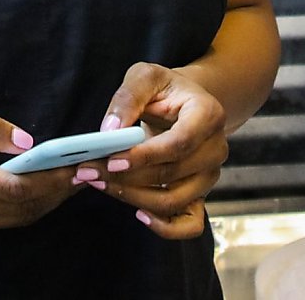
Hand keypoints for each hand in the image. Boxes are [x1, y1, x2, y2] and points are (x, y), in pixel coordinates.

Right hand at [0, 95, 79, 238]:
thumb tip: (27, 140)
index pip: (13, 188)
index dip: (51, 179)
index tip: (81, 165)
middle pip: (21, 208)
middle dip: (61, 190)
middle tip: (94, 169)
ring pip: (17, 218)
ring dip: (51, 200)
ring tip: (80, 176)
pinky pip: (5, 219)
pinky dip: (32, 204)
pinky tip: (51, 185)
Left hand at [94, 63, 229, 239]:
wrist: (183, 104)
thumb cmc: (164, 89)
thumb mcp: (145, 77)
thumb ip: (128, 97)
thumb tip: (110, 131)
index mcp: (208, 115)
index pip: (179, 143)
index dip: (145, 156)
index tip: (111, 159)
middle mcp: (216, 149)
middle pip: (172, 175)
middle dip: (126, 177)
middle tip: (88, 171)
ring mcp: (210, 176)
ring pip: (173, 201)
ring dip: (132, 197)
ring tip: (100, 183)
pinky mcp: (202, 195)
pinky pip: (190, 224)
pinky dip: (164, 227)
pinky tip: (138, 213)